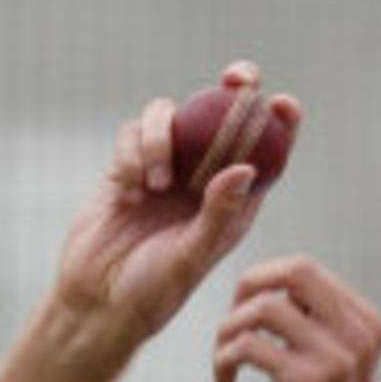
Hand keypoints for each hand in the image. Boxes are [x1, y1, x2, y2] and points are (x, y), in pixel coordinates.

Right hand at [56, 62, 301, 344]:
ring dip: (162, 138)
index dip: (280, 123)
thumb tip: (246, 168)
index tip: (283, 103)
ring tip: (153, 184)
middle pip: (223, 117)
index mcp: (232, 205)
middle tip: (237, 78)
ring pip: (171, 115)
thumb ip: (217, 215)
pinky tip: (129, 192)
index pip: (266, 155)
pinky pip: (132, 133)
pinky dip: (131, 154)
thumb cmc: (152, 293)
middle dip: (234, 89)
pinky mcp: (126, 168)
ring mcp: (163, 170)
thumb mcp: (192, 258)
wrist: (97, 303)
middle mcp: (201, 181)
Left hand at [212, 256, 380, 381]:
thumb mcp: (333, 362)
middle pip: (293, 271)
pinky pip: (248, 345)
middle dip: (247, 288)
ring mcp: (334, 359)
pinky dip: (223, 359)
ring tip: (223, 359)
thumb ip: (315, 321)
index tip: (248, 316)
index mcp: (366, 323)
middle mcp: (357, 336)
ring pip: (263, 307)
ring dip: (228, 331)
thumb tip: (271, 282)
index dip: (264, 282)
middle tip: (232, 321)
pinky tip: (223, 381)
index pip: (305, 270)